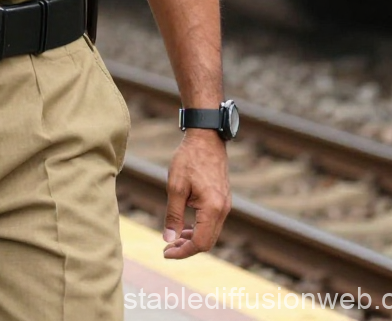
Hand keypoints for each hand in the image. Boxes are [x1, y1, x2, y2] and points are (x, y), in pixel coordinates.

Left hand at [162, 129, 230, 258]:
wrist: (206, 138)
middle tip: (167, 247)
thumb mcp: (175, 187)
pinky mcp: (223, 200)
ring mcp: (225, 205)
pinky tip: (185, 225)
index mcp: (213, 208)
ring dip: (193, 238)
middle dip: (187, 248)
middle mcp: (223, 210)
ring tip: (174, 237)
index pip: (200, 243)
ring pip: (211, 233)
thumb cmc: (188, 159)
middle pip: (207, 242)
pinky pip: (212, 222)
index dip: (182, 251)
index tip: (165, 252)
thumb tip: (168, 239)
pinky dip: (199, 228)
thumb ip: (173, 215)